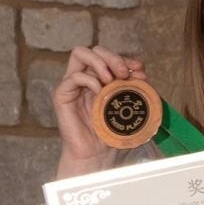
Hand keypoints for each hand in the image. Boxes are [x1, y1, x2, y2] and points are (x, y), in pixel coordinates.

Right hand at [52, 46, 147, 178]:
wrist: (97, 154)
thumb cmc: (113, 132)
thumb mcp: (130, 107)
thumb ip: (135, 89)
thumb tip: (141, 72)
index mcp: (100, 78)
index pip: (109, 56)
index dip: (125, 58)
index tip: (140, 71)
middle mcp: (85, 78)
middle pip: (94, 49)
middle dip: (113, 57)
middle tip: (124, 74)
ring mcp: (72, 84)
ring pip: (80, 53)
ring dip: (100, 62)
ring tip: (112, 79)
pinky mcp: (62, 95)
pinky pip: (74, 76)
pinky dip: (90, 80)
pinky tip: (100, 92)